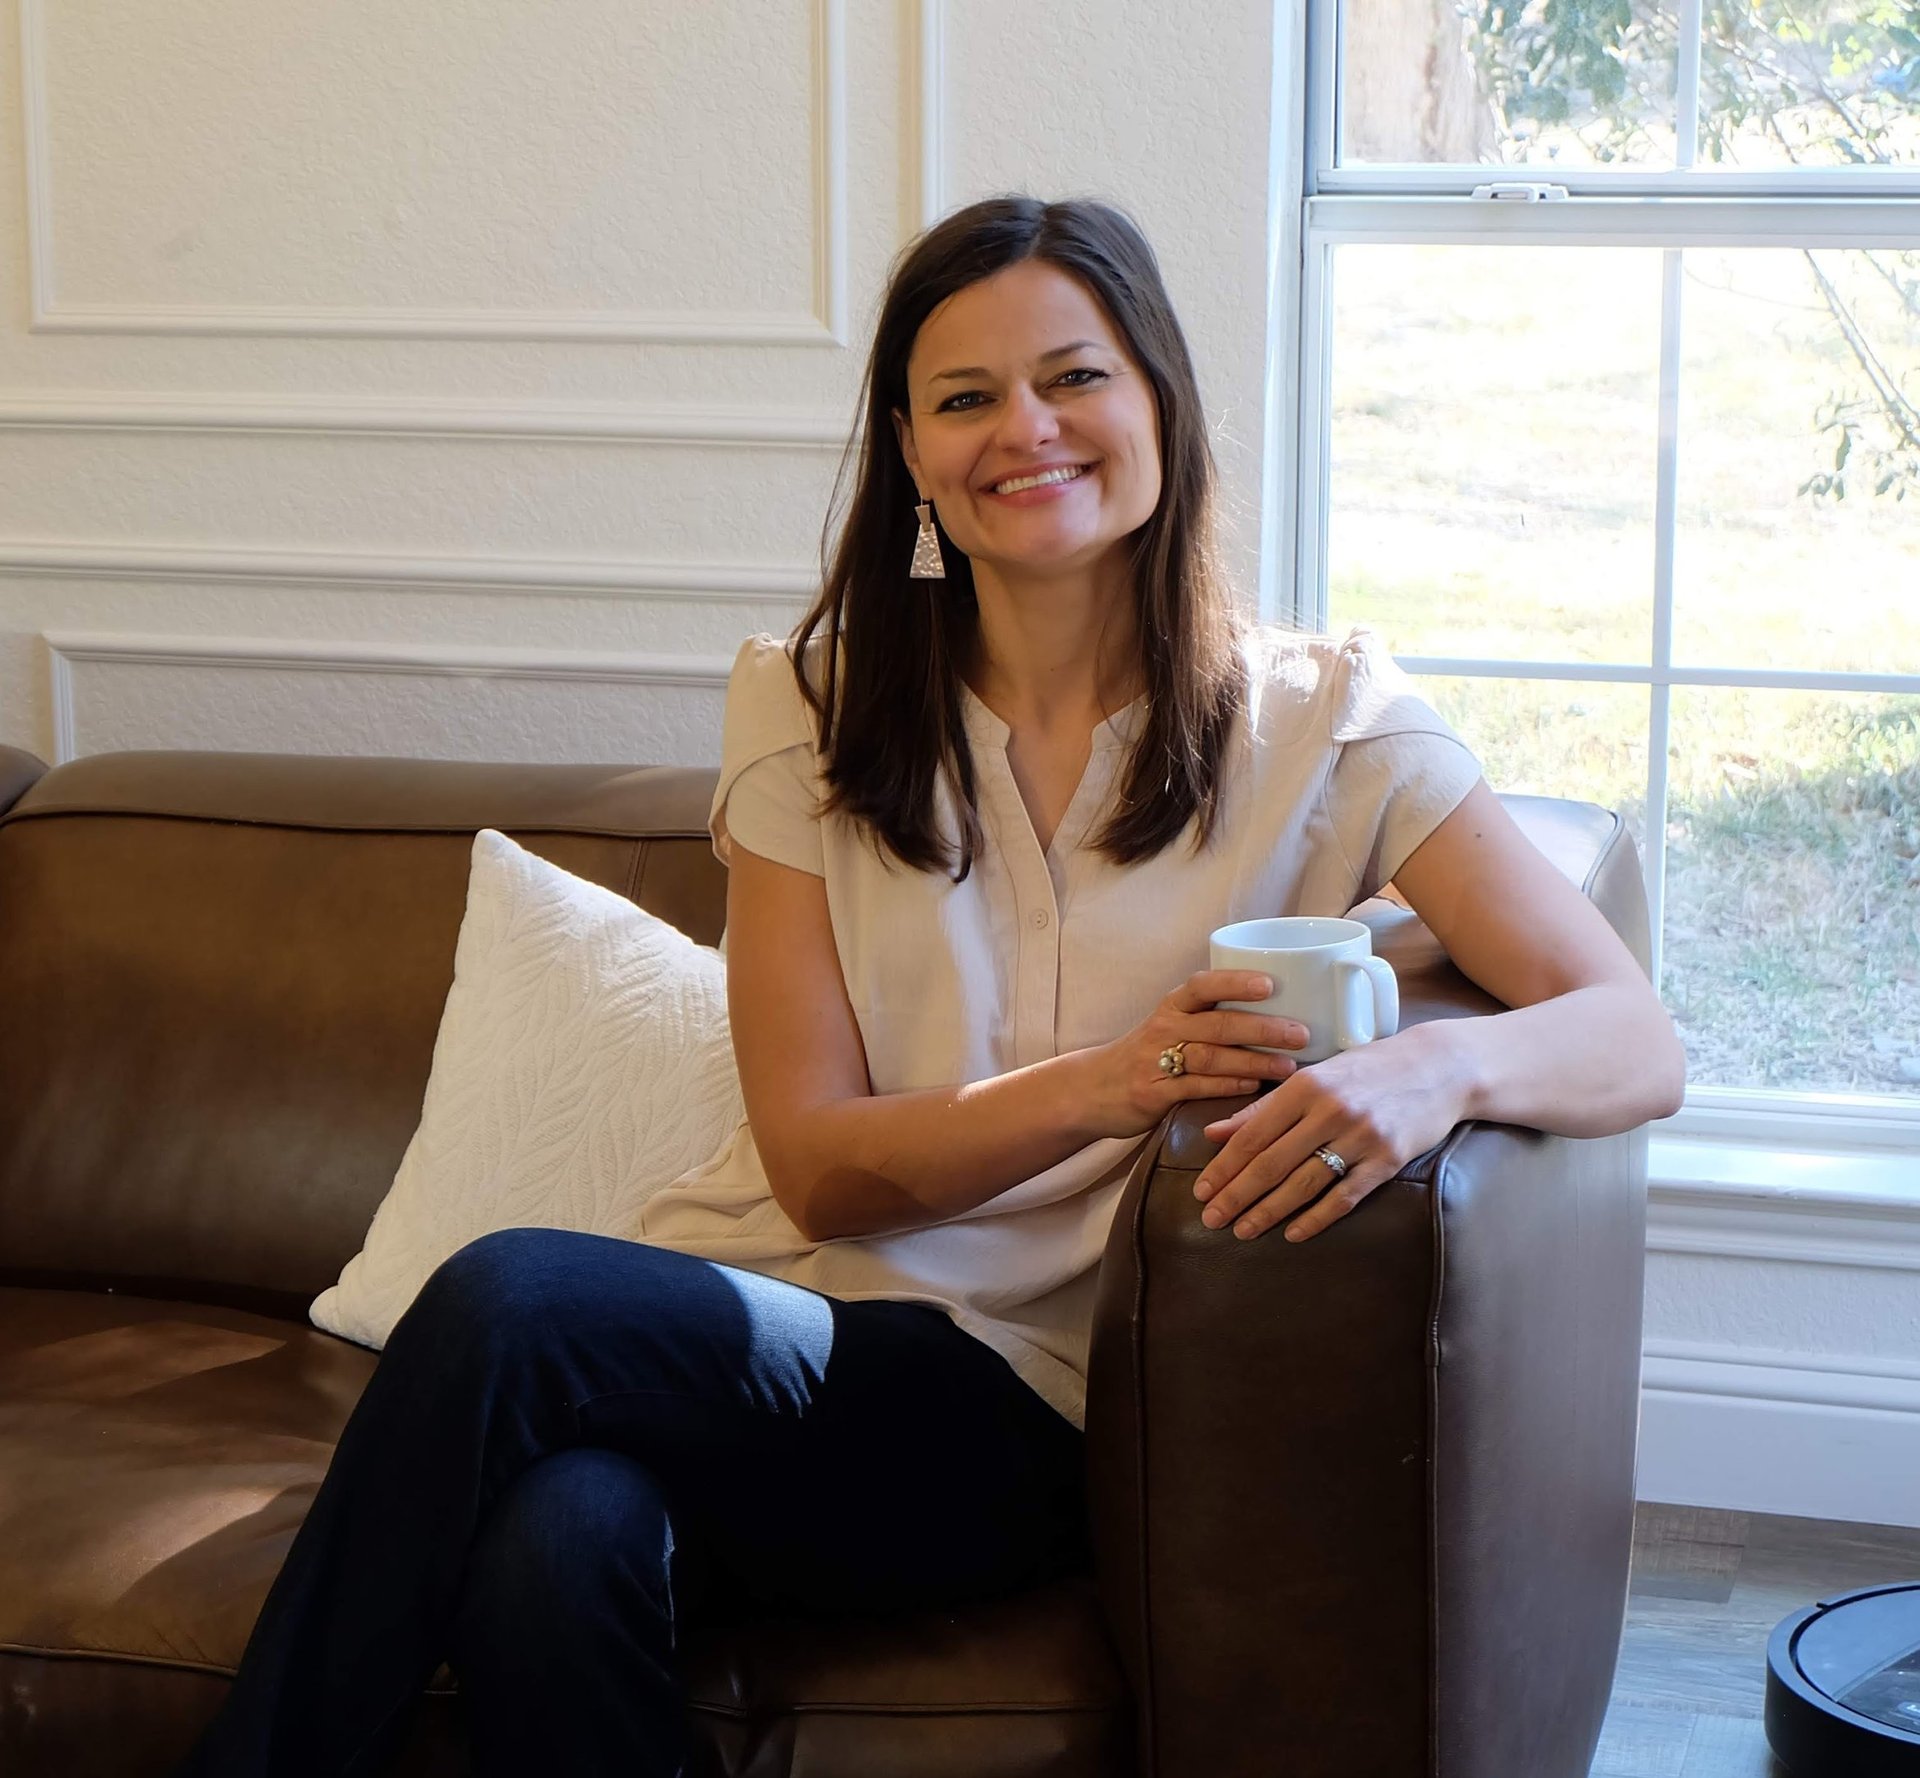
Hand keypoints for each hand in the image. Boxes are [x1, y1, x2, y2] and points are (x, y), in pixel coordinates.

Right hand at [1074, 971, 1310, 1140]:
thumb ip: (1210, 1019)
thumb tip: (1276, 1014)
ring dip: (1253, 1061)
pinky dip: (1227, 1087)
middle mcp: (1164, 1028)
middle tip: (1300, 1034)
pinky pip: (1196, 1088)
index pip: (1204, 985)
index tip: (1271, 984)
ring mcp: (1156, 1061)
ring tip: (1287, 1066)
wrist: (1092, 1088)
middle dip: (1262, 1028)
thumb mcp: (1170, 1025)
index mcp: (1173, 1006)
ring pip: (1211, 1057)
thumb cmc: (1145, 1054)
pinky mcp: (1153, 1093)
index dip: (1236, 983)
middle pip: (1217, 1024)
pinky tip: (1252, 1088)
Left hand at [1191, 1023, 1470, 1242]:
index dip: (1224, 1167)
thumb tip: (1214, 1133)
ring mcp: (1361, 1137)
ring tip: (1244, 1230)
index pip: (1253, 1134)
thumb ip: (1263, 1107)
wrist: (1439, 1067)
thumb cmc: (1368, 1069)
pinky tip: (1293, 1233)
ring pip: (1304, 1183)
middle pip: (1272, 1163)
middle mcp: (1330, 1111)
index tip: (1202, 1191)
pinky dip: (1316, 1218)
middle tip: (1211, 1220)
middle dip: (1237, 1195)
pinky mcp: (1388, 1159)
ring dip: (1269, 1212)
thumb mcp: (1315, 1077)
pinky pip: (1345, 1196)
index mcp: (1306, 1086)